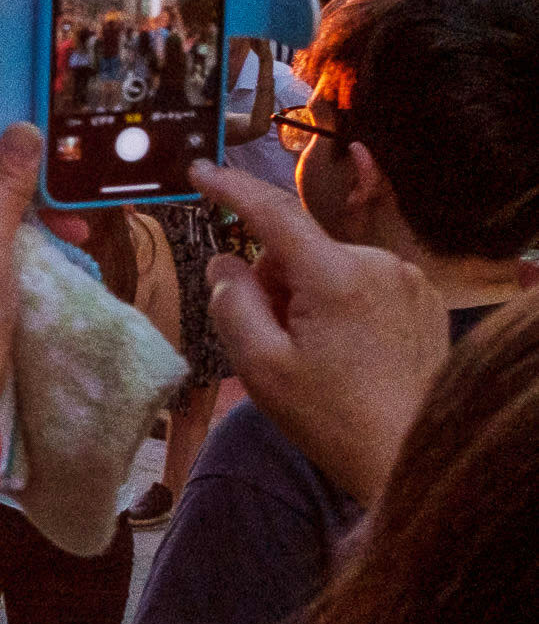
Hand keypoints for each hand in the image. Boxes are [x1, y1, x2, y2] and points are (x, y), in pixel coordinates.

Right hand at [193, 158, 450, 504]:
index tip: (199, 170)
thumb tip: (224, 263)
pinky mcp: (423, 298)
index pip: (275, 213)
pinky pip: (361, 284)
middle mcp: (379, 264)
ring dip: (307, 298)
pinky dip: (339, 307)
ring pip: (328, 269)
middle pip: (298, 252)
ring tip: (313, 355)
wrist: (408, 453)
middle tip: (274, 344)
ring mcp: (407, 279)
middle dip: (274, 285)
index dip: (232, 188)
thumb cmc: (330, 417)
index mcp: (337, 277)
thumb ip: (231, 304)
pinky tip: (345, 353)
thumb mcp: (260, 367)